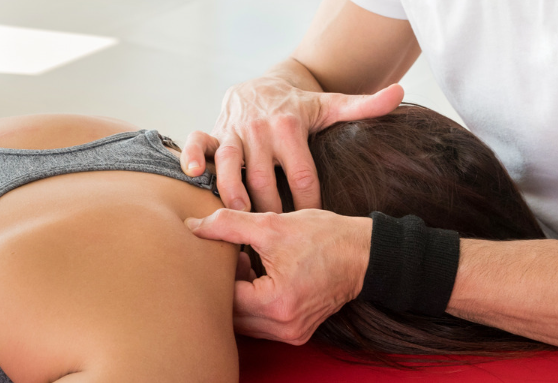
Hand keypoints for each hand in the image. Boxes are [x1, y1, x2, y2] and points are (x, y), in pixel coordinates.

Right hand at [180, 79, 402, 212]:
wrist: (266, 83)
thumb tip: (401, 93)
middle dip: (270, 205)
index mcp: (290, 126)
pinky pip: (196, 141)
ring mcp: (234, 130)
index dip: (308, 199)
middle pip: (265, 175)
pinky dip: (191, 155)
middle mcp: (260, 129)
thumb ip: (365, 106)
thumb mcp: (332, 105)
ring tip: (238, 212)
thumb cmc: (302, 105)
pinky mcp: (213, 130)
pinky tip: (193, 175)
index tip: (314, 223)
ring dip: (232, 187)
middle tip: (276, 233)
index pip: (302, 171)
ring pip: (229, 161)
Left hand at [185, 208, 371, 343]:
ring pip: (245, 322)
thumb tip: (192, 226)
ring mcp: (292, 334)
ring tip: (247, 264)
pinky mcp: (297, 332)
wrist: (364, 254)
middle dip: (226, 286)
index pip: (225, 297)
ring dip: (239, 296)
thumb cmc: (324, 237)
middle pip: (232, 315)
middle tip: (231, 257)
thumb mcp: (272, 224)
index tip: (220, 250)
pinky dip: (255, 302)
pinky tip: (261, 275)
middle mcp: (284, 327)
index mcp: (276, 304)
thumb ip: (228, 225)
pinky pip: (262, 322)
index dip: (217, 272)